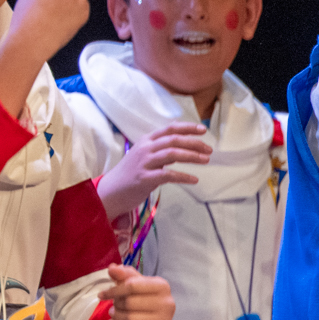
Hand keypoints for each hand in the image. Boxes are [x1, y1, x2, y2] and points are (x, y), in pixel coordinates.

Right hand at [97, 122, 212, 219]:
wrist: (110, 191)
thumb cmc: (130, 174)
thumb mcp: (143, 155)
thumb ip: (159, 148)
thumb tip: (180, 140)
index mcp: (146, 140)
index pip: (170, 128)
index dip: (188, 128)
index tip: (203, 130)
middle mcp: (144, 148)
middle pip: (173, 140)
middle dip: (194, 143)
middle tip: (209, 150)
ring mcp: (143, 163)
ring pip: (172, 154)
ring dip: (192, 157)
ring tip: (206, 160)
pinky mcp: (144, 178)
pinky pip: (168, 175)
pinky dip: (183, 176)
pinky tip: (194, 180)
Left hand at [103, 263, 174, 319]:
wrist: (157, 317)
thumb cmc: (143, 295)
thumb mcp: (134, 281)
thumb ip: (123, 274)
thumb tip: (112, 268)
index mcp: (162, 286)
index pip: (131, 286)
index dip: (113, 290)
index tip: (101, 295)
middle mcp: (167, 303)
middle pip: (129, 303)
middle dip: (116, 304)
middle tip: (114, 305)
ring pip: (129, 319)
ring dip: (115, 317)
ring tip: (113, 314)